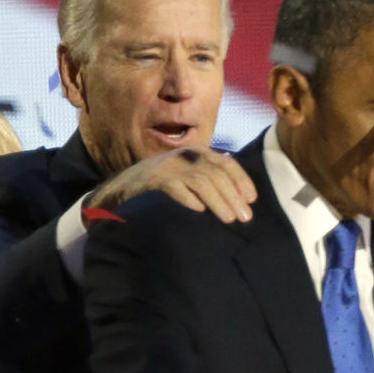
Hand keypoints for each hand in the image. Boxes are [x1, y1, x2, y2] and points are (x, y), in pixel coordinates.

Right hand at [87, 147, 255, 223]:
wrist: (122, 190)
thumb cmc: (162, 188)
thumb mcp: (188, 179)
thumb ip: (209, 181)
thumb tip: (240, 201)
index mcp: (197, 153)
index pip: (226, 164)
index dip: (242, 181)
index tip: (252, 200)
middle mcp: (185, 156)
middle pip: (216, 174)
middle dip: (233, 196)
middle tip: (244, 218)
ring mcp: (168, 166)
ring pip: (200, 181)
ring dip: (217, 200)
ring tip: (228, 219)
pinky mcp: (152, 179)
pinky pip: (174, 186)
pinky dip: (187, 198)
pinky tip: (198, 210)